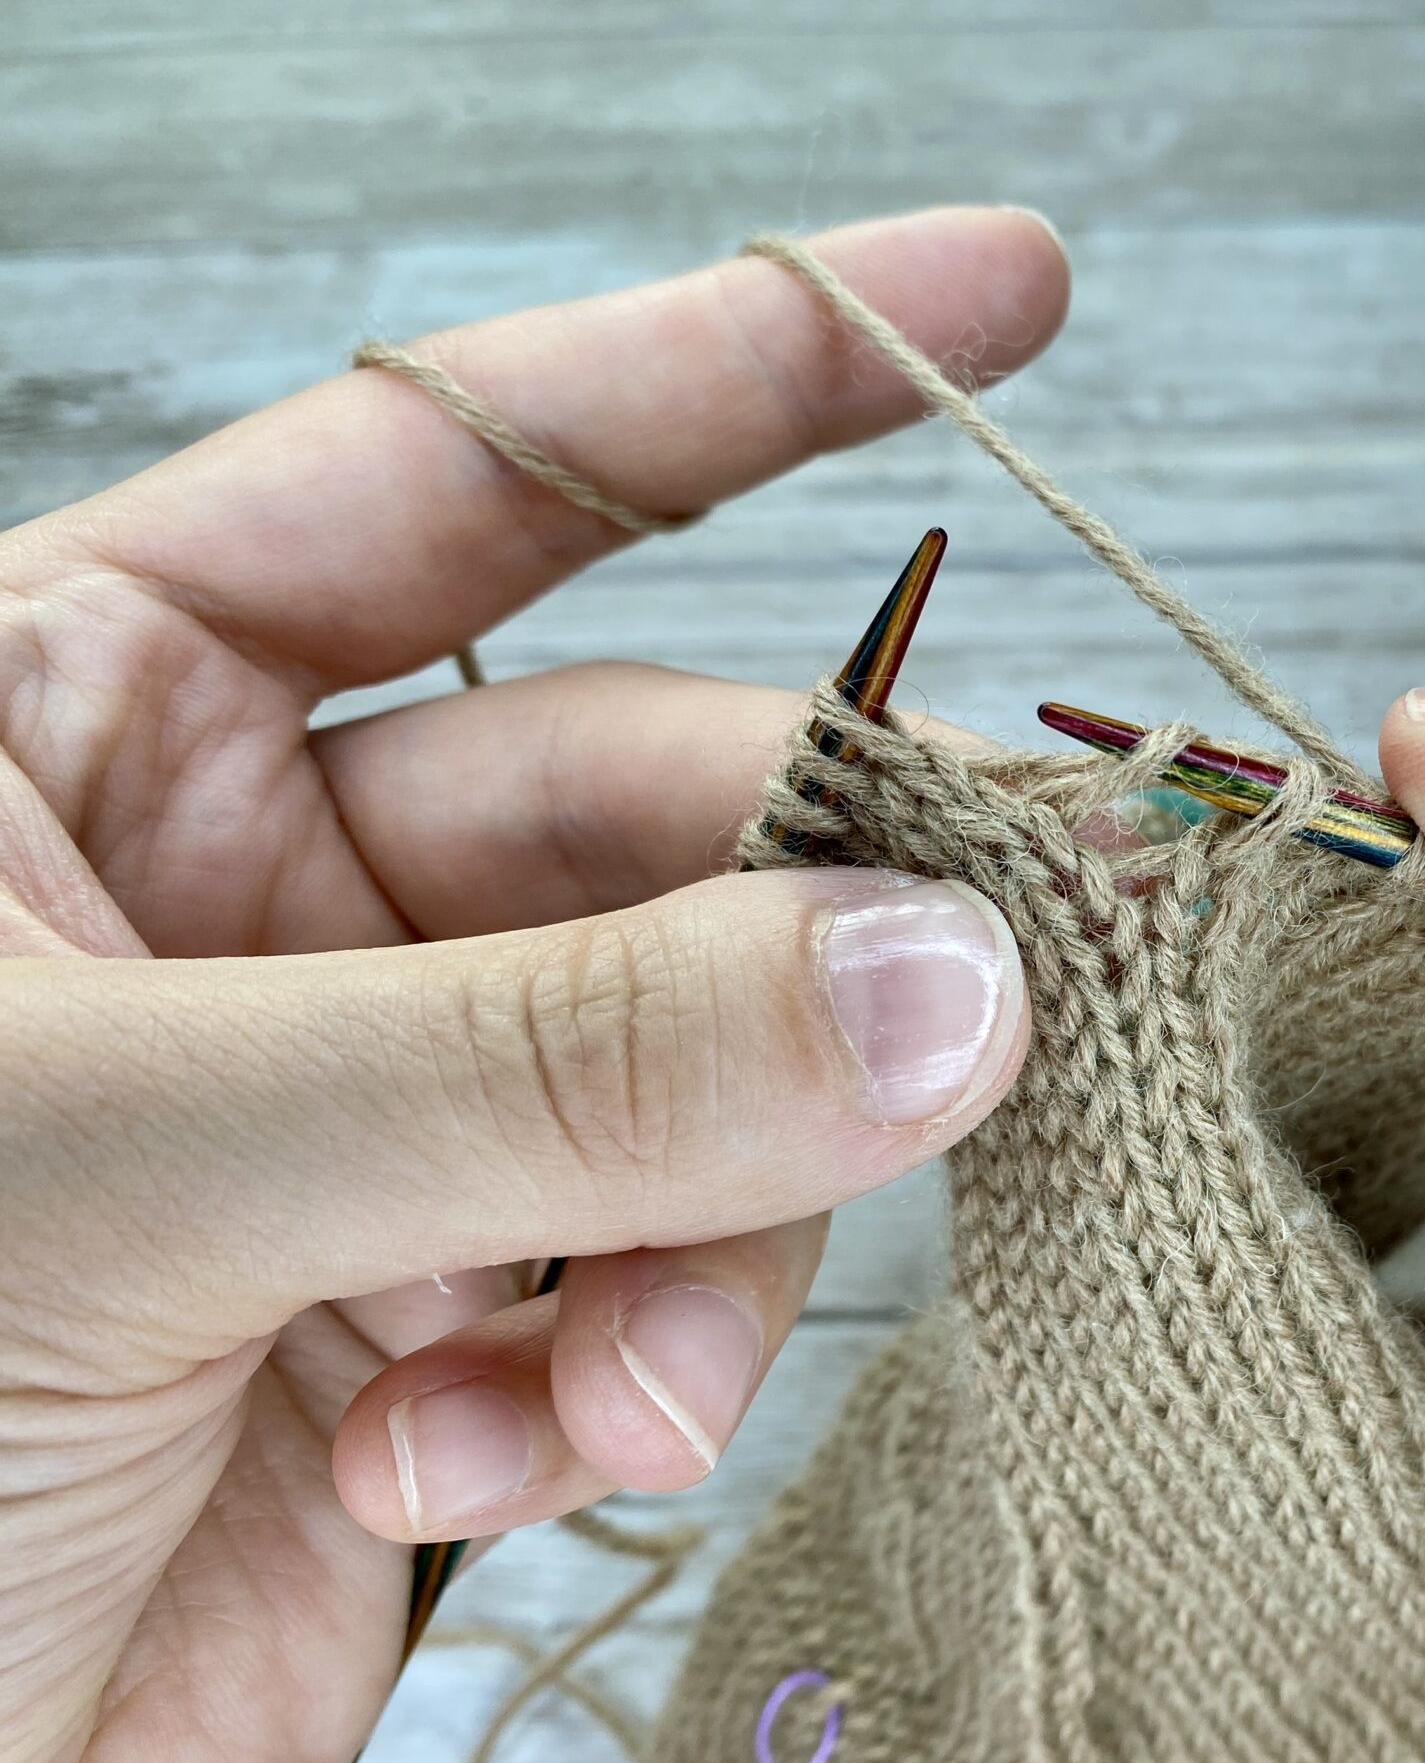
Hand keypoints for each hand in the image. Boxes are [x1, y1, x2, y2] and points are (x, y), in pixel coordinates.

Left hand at [0, 208, 1063, 1762]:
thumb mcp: (118, 1166)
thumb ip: (548, 1060)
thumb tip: (937, 976)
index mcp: (70, 722)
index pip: (454, 472)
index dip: (734, 373)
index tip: (994, 298)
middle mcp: (238, 889)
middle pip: (646, 808)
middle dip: (802, 923)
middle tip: (987, 991)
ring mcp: (361, 1105)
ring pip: (696, 1065)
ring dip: (702, 1227)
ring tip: (604, 1384)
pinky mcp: (444, 1323)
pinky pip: (653, 1281)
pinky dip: (616, 1381)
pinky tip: (490, 1464)